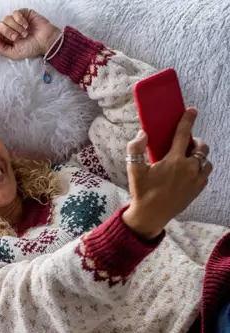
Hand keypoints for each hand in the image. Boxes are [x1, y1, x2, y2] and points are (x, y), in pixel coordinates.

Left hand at [0, 9, 60, 59]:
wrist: (45, 41)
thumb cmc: (31, 48)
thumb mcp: (14, 54)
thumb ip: (1, 49)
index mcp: (5, 38)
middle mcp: (9, 28)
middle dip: (7, 32)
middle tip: (16, 38)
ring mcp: (15, 20)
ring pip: (7, 19)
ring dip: (16, 27)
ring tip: (25, 34)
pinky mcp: (23, 13)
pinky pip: (15, 13)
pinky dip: (20, 20)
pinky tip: (27, 26)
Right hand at [122, 108, 211, 238]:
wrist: (151, 215)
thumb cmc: (141, 192)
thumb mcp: (133, 169)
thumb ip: (135, 148)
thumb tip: (143, 133)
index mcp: (174, 161)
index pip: (183, 134)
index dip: (187, 120)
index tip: (192, 110)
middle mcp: (189, 168)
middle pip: (201, 147)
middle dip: (195, 141)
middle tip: (185, 143)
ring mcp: (196, 180)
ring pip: (206, 160)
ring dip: (199, 156)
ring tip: (188, 157)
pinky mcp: (198, 189)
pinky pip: (205, 174)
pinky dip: (200, 168)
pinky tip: (189, 171)